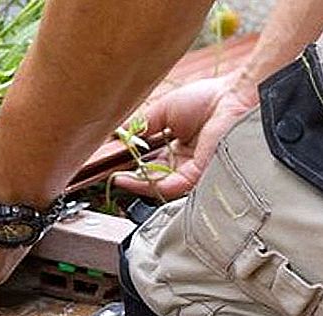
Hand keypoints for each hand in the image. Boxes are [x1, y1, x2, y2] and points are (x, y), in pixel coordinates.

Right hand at [114, 72, 257, 198]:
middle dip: (133, 177)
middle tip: (113, 175)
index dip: (134, 164)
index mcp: (181, 146)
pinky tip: (132, 179)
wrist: (233, 97)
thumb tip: (121, 135)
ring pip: (159, 185)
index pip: (153, 161)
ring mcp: (193, 170)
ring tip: (118, 179)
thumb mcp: (164, 110)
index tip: (115, 162)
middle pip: (154, 176)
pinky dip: (147, 184)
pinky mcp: (197, 176)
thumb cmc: (209, 98)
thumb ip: (142, 125)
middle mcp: (187, 161)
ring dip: (136, 184)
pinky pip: (167, 186)